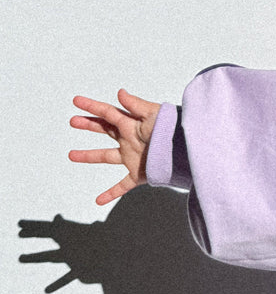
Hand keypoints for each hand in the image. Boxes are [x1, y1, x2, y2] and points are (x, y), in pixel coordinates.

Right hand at [69, 89, 161, 204]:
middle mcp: (130, 139)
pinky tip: (98, 200)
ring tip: (71, 155)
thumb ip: (135, 104)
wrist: (185, 152)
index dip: (92, 106)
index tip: (76, 101)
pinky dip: (110, 193)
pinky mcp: (139, 174)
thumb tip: (119, 92)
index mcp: (132, 123)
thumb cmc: (172, 130)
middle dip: (89, 125)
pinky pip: (122, 185)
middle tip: (73, 121)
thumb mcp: (153, 114)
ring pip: (106, 156)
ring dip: (88, 156)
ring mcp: (133, 156)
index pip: (108, 112)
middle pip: (105, 130)